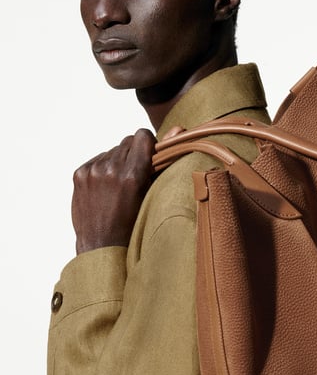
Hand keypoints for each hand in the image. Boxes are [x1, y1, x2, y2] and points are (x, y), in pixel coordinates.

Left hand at [72, 129, 155, 253]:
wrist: (101, 245)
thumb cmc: (133, 224)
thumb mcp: (152, 193)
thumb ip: (163, 159)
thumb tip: (178, 128)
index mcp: (131, 176)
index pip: (142, 136)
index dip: (148, 145)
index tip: (149, 158)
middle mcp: (110, 170)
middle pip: (127, 142)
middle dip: (133, 154)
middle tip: (134, 176)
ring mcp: (92, 171)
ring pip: (112, 150)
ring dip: (118, 162)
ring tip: (119, 186)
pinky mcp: (80, 174)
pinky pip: (97, 159)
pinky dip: (103, 168)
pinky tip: (106, 188)